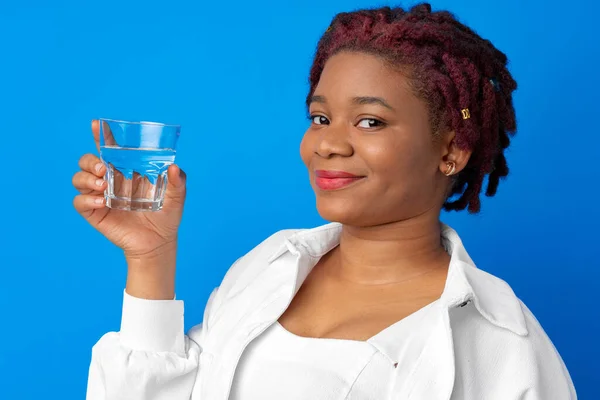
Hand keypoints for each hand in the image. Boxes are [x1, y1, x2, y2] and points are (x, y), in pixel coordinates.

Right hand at [72, 121, 186, 297]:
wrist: (158, 243)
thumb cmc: (166, 216)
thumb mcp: (176, 197)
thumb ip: (177, 181)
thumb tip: (174, 167)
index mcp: (125, 171)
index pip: (109, 150)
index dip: (100, 135)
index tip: (95, 124)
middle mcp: (109, 181)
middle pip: (87, 162)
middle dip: (90, 160)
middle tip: (104, 169)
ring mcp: (100, 197)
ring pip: (79, 179)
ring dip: (86, 178)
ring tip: (103, 185)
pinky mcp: (95, 214)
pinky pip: (80, 202)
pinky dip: (87, 200)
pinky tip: (103, 202)